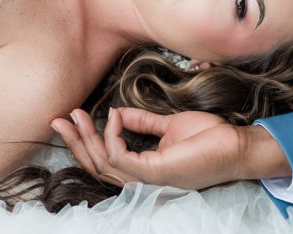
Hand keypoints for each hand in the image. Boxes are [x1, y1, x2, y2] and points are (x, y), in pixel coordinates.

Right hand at [52, 107, 287, 189]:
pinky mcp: (155, 172)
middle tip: (58, 118)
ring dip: (85, 139)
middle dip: (75, 141)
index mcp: (143, 169)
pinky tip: (113, 117)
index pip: (105, 160)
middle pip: (97, 165)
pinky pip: (120, 156)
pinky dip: (112, 136)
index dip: (85, 140)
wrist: (234, 145)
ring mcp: (148, 178)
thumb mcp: (168, 125)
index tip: (74, 115)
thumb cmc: (209, 138)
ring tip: (74, 116)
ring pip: (103, 164)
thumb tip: (118, 112)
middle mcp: (142, 178)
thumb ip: (142, 123)